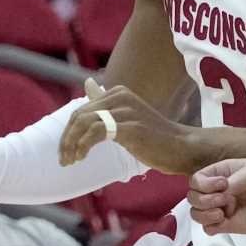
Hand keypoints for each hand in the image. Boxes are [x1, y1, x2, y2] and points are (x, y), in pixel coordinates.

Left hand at [60, 77, 206, 173]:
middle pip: (79, 116)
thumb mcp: (127, 117)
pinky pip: (96, 132)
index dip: (69, 132)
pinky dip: (84, 145)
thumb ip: (105, 103)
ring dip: (72, 144)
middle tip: (64, 160)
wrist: (182, 148)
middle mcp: (121, 96)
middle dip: (66, 139)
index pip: (81, 110)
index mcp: (118, 93)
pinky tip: (82, 157)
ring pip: (85, 123)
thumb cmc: (155, 137)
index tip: (66, 152)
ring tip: (70, 161)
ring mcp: (126, 110)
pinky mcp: (130, 126)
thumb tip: (88, 83)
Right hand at [188, 159, 245, 234]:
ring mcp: (225, 208)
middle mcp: (220, 190)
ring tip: (223, 214)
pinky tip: (225, 221)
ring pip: (197, 213)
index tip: (224, 186)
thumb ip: (233, 183)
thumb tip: (218, 195)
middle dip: (203, 200)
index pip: (196, 179)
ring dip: (204, 214)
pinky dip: (210, 226)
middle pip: (193, 196)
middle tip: (226, 200)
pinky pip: (208, 228)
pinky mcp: (231, 224)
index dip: (203, 185)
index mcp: (223, 172)